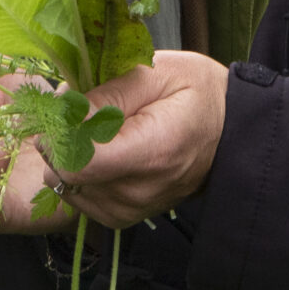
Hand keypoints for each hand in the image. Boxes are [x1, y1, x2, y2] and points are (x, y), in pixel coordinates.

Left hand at [59, 52, 226, 229]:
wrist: (229, 131)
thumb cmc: (195, 92)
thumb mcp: (156, 72)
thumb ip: (107, 93)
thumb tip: (63, 111)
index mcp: (150, 153)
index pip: (76, 163)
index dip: (59, 134)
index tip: (68, 108)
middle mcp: (138, 192)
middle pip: (65, 174)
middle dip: (62, 139)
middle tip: (85, 111)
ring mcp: (129, 210)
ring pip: (65, 185)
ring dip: (70, 155)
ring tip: (100, 129)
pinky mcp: (122, 217)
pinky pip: (78, 196)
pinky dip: (81, 172)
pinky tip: (102, 150)